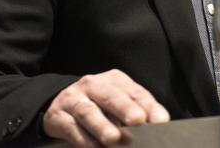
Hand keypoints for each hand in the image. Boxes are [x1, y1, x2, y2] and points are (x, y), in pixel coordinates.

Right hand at [42, 69, 169, 146]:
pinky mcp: (58, 116)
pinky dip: (84, 140)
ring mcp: (73, 99)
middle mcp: (93, 85)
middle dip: (124, 108)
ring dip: (101, 126)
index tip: (161, 121)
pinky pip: (71, 127)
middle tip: (138, 120)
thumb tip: (158, 126)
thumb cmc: (99, 107)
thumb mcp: (119, 105)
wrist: (61, 105)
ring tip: (113, 139)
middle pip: (110, 95)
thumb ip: (139, 112)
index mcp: (114, 80)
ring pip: (87, 111)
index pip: (134, 91)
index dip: (148, 106)